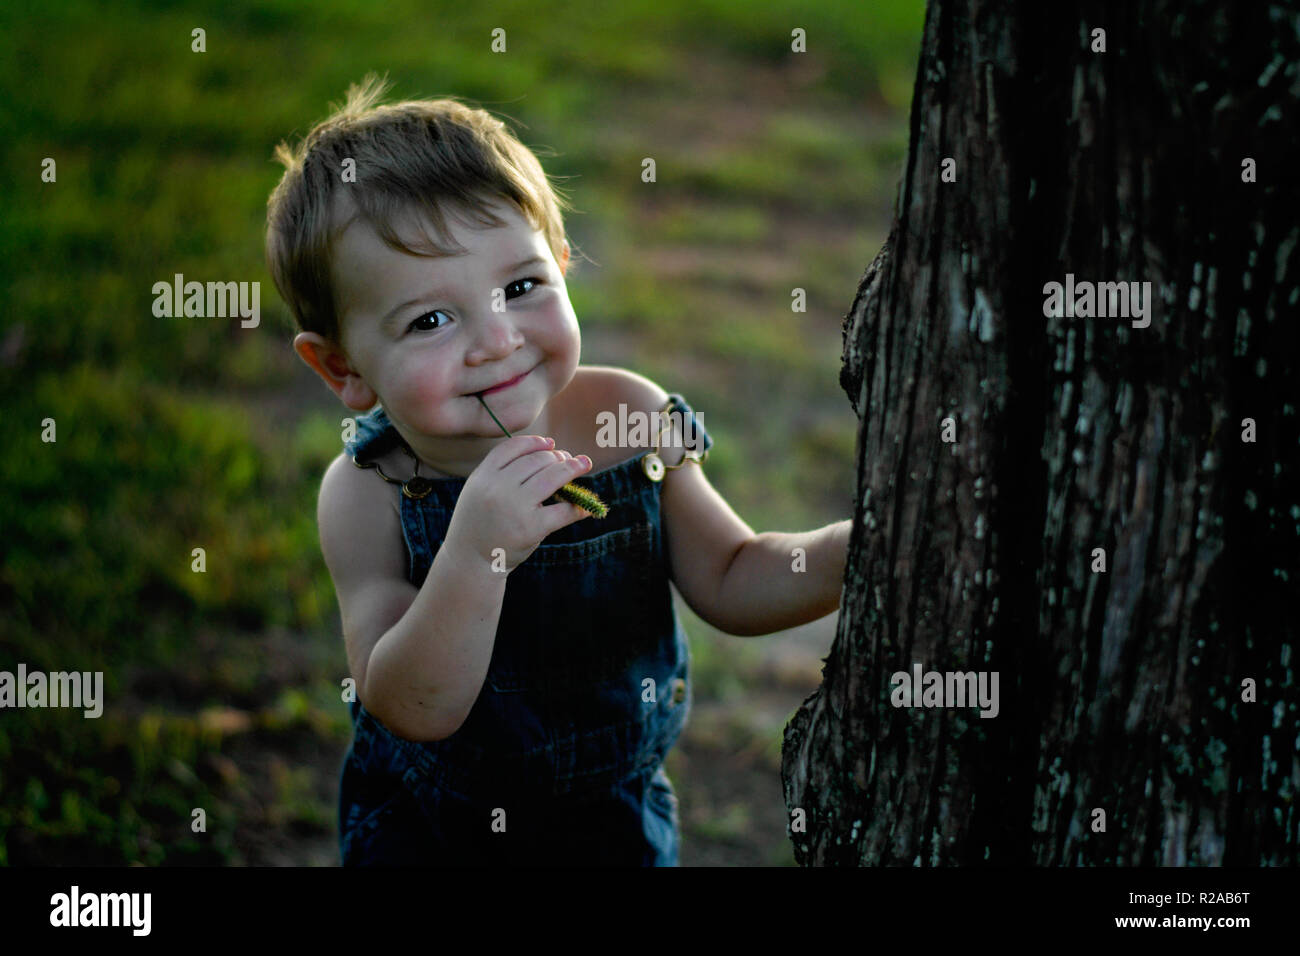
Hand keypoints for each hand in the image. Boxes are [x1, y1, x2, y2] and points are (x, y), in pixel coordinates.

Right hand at [444, 435, 593, 571]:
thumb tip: (544, 452)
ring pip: (552, 477)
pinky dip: (578, 507)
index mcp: (483, 476)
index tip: (551, 443)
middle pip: (536, 460)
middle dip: (557, 456)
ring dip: (572, 468)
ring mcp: (515, 507)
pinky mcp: (531, 527)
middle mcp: (497, 488)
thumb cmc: (480, 524)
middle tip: (568, 459)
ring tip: (583, 464)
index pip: (513, 448)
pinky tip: (585, 507)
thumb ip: (500, 473)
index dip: (535, 442)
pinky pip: (562, 511)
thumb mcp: (478, 492)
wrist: (470, 561)